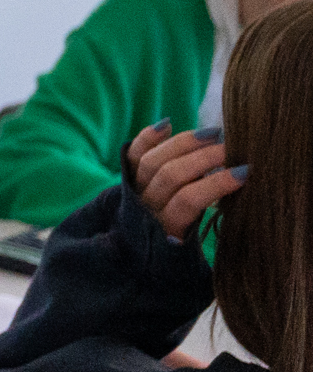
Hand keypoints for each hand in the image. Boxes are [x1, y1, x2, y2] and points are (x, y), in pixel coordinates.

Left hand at [126, 121, 245, 241]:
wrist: (135, 248)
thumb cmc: (178, 244)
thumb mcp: (193, 244)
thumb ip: (210, 218)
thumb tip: (240, 186)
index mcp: (167, 227)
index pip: (189, 200)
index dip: (216, 184)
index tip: (245, 172)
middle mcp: (145, 207)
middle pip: (171, 174)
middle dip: (203, 158)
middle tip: (230, 149)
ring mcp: (132, 189)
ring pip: (153, 160)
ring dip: (183, 144)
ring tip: (211, 134)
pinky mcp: (126, 175)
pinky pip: (133, 153)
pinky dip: (148, 137)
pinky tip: (168, 124)